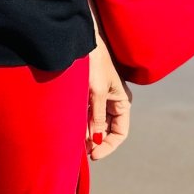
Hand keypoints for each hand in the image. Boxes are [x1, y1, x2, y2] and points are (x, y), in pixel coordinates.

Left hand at [85, 36, 131, 160]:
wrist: (80, 40)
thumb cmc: (94, 62)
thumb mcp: (97, 92)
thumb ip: (96, 117)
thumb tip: (94, 140)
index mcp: (122, 101)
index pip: (120, 132)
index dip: (108, 145)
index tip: (93, 154)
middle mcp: (113, 102)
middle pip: (106, 130)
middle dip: (95, 141)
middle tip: (81, 150)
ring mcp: (100, 99)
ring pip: (94, 123)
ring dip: (86, 132)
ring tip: (74, 139)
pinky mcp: (87, 94)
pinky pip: (86, 114)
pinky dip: (80, 122)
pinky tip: (71, 127)